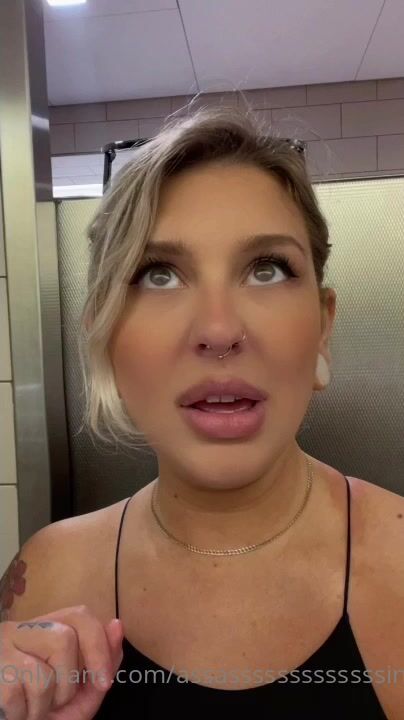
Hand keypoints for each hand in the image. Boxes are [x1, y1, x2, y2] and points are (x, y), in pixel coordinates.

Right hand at [0, 605, 123, 719]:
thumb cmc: (45, 714)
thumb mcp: (78, 694)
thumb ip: (101, 664)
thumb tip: (117, 625)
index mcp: (44, 629)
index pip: (79, 615)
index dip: (98, 645)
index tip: (104, 682)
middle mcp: (21, 630)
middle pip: (64, 638)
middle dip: (70, 681)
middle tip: (57, 702)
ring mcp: (3, 648)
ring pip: (43, 671)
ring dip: (46, 703)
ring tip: (32, 709)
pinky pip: (20, 693)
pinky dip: (25, 714)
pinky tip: (16, 713)